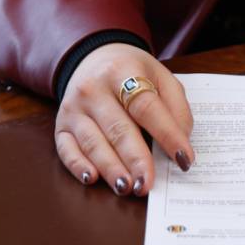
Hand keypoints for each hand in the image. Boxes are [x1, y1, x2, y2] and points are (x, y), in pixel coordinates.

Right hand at [54, 43, 194, 196]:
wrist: (93, 57)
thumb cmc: (132, 72)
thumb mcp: (159, 74)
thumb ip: (175, 104)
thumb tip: (182, 140)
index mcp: (123, 70)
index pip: (146, 106)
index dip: (167, 133)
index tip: (184, 157)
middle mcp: (94, 88)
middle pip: (118, 128)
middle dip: (135, 158)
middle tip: (149, 183)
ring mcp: (74, 108)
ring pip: (93, 142)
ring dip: (111, 168)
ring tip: (127, 187)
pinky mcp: (61, 126)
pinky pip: (66, 150)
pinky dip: (78, 166)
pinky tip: (92, 179)